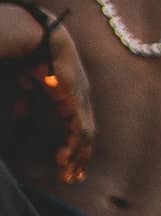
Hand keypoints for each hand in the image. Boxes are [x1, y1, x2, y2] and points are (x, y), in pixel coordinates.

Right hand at [0, 20, 92, 185]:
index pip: (79, 127)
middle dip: (78, 158)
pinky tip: (63, 158)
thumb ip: (27, 98)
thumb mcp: (29, 82)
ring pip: (84, 136)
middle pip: (85, 136)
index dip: (75, 146)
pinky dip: (72, 145)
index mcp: (72, 96)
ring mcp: (81, 100)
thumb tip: (19, 112)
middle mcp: (82, 100)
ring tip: (66, 173)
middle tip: (71, 178)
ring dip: (76, 156)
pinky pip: (78, 128)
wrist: (40, 37)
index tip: (66, 164)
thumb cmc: (33, 56)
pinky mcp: (75, 100)